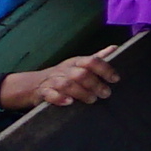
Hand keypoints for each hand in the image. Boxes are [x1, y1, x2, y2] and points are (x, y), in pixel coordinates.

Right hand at [0, 54, 120, 111]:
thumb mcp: (80, 64)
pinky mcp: (43, 92)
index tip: (115, 79)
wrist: (35, 83)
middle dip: (95, 84)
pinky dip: (59, 98)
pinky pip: (50, 94)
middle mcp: (65, 70)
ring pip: (67, 84)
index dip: (105, 69)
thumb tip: (115, 48)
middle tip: (106, 94)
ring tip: (92, 99)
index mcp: (76, 62)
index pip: (91, 61)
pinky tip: (69, 102)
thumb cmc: (64, 74)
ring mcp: (53, 81)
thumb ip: (97, 58)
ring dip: (81, 92)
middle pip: (81, 74)